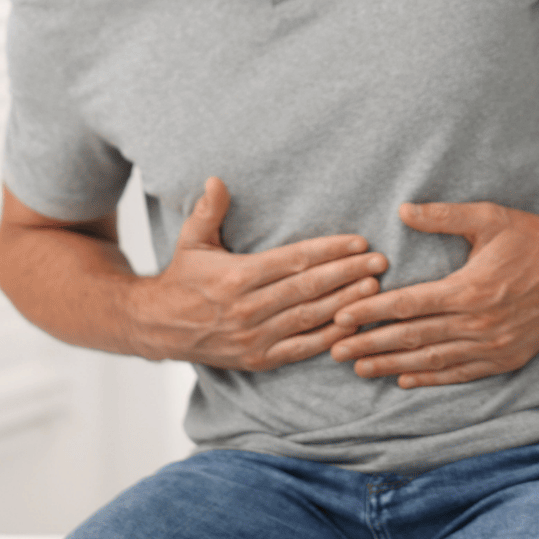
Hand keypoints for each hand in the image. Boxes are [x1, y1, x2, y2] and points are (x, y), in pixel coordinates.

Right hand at [128, 177, 386, 369]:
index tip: (358, 242)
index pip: (293, 260)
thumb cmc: (182, 279)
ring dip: (345, 302)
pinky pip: (302, 348)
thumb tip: (217, 180)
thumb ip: (208, 211)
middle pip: (308, 288)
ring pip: (309, 317)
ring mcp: (254, 336)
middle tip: (379, 262)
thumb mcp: (191, 241)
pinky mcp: (259, 358)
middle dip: (347, 273)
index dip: (329, 251)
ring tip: (374, 288)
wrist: (158, 327)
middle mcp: (247, 308)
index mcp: (235, 276)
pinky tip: (353, 324)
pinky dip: (329, 338)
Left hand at [329, 201, 538, 387]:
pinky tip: (405, 380)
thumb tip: (401, 209)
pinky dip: (431, 378)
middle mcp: (479, 323)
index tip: (340, 318)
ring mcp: (493, 345)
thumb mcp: (489, 218)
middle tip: (334, 351)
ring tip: (359, 369)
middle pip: (412, 337)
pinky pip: (461, 373)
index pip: (406, 305)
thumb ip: (443, 216)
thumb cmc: (534, 238)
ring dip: (392, 365)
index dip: (370, 312)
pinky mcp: (507, 358)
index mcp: (469, 289)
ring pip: (432, 359)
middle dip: (370, 345)